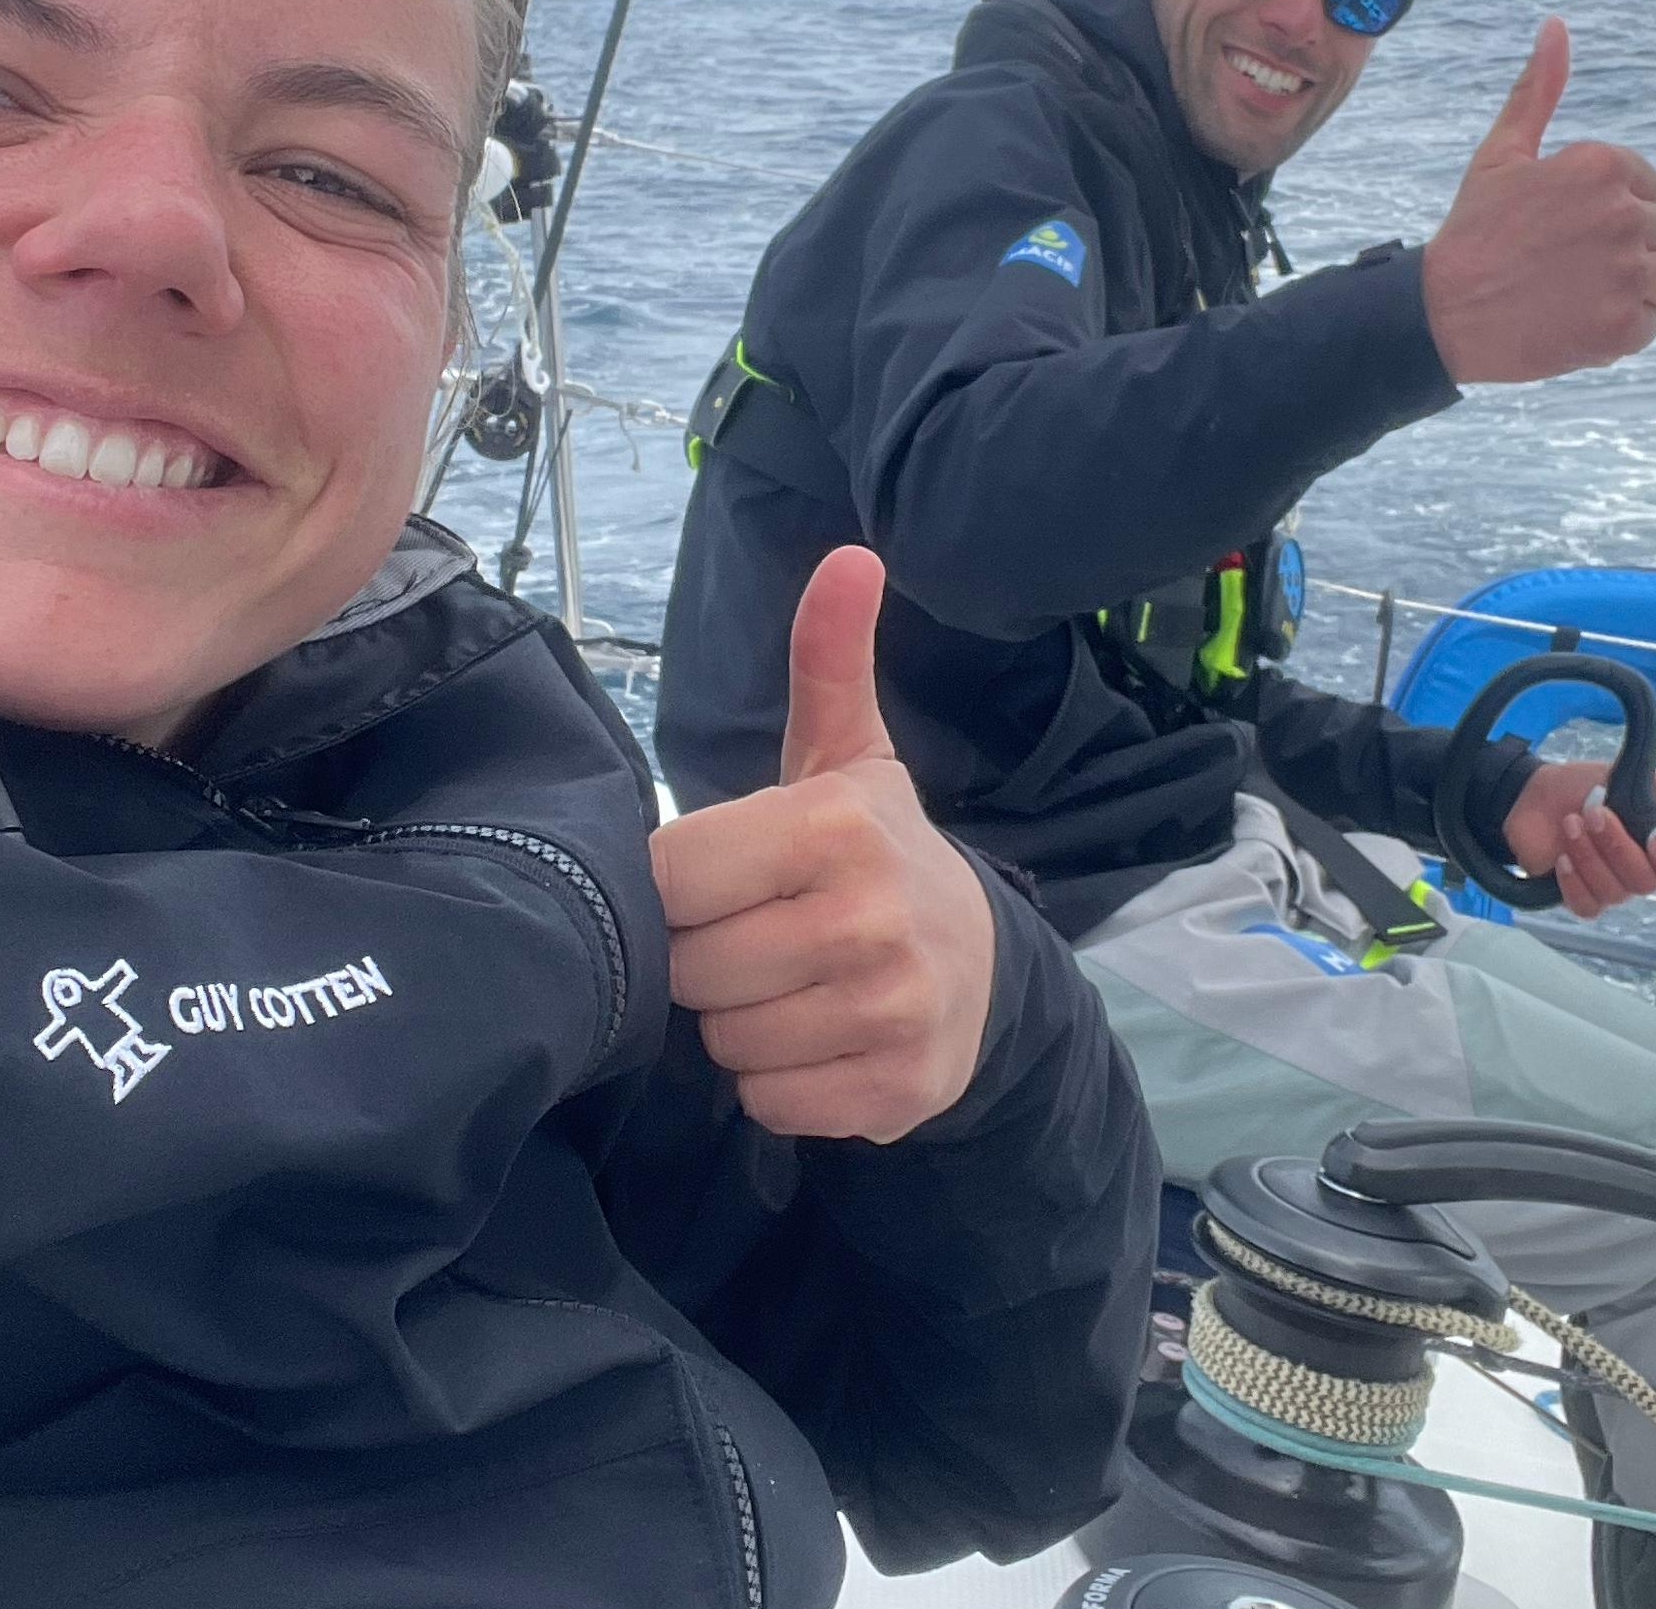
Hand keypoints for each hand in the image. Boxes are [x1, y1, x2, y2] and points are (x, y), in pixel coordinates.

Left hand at [651, 545, 996, 1141]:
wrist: (985, 972)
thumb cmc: (878, 858)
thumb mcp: (850, 758)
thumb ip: (828, 663)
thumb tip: (850, 555)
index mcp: (833, 827)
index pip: (669, 881)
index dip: (684, 890)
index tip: (729, 882)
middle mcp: (865, 919)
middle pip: (689, 970)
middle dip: (708, 960)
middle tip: (760, 937)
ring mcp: (886, 1013)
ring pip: (724, 1042)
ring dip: (741, 1024)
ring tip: (791, 987)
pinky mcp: (894, 1092)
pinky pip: (768, 1100)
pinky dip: (780, 1083)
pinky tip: (819, 1039)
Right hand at [1419, 17, 1655, 385]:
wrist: (1440, 315)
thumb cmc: (1473, 232)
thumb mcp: (1502, 153)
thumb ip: (1538, 91)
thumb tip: (1557, 25)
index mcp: (1601, 166)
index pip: (1650, 190)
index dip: (1609, 213)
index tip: (1566, 231)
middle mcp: (1624, 213)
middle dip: (1624, 254)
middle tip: (1564, 268)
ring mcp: (1628, 273)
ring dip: (1633, 294)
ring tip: (1577, 297)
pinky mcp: (1626, 326)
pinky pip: (1652, 325)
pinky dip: (1618, 332)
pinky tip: (1573, 324)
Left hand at [1503, 758, 1655, 917]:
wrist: (1536, 790)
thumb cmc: (1589, 786)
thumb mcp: (1640, 781)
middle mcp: (1637, 876)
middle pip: (1645, 884)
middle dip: (1620, 846)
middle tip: (1598, 812)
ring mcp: (1607, 888)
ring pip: (1613, 892)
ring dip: (1591, 854)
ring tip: (1572, 821)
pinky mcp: (1576, 896)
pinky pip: (1586, 906)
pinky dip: (1575, 881)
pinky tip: (1563, 857)